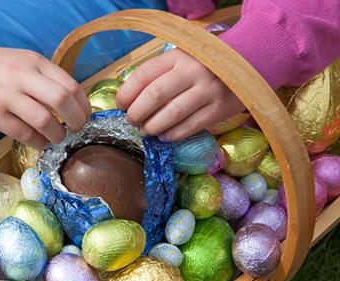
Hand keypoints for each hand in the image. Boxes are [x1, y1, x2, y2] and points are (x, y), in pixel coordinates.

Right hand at [0, 45, 90, 148]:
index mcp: (35, 62)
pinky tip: (40, 143)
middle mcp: (23, 76)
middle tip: (77, 130)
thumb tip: (73, 105)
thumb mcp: (24, 63)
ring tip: (57, 138)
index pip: (71, 85)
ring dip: (57, 135)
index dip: (83, 106)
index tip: (85, 117)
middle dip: (76, 121)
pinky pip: (23, 133)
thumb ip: (46, 79)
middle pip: (61, 100)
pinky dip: (38, 143)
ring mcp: (6, 95)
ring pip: (44, 120)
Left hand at [116, 48, 244, 141]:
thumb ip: (157, 75)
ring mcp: (207, 90)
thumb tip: (127, 100)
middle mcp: (192, 71)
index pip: (144, 74)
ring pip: (172, 114)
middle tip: (132, 121)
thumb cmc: (201, 66)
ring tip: (145, 131)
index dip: (127, 93)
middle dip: (137, 113)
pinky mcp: (219, 109)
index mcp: (177, 57)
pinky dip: (173, 134)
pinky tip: (164, 136)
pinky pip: (191, 126)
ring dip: (153, 126)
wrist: (245, 66)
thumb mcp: (179, 60)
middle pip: (155, 95)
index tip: (120, 105)